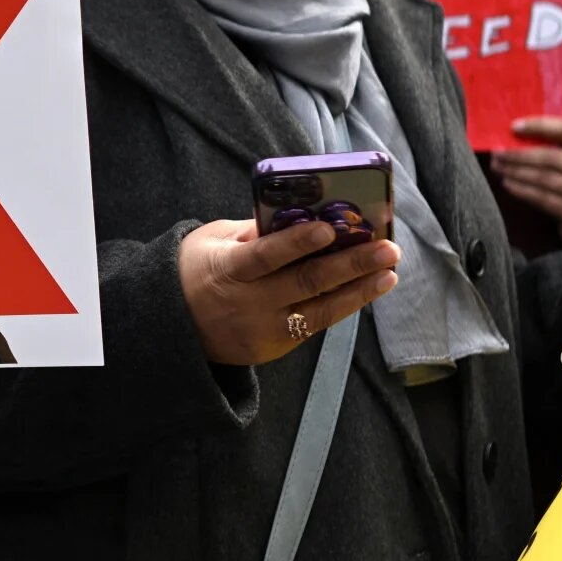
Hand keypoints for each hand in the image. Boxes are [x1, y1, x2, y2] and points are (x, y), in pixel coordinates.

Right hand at [178, 218, 401, 366]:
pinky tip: (366, 288)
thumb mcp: (212, 241)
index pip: (265, 257)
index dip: (296, 243)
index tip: (328, 228)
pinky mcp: (277, 346)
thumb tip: (299, 214)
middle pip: (305, 284)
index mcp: (228, 271)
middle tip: (386, 249)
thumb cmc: (195, 269)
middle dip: (350, 265)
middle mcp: (249, 304)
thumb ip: (252, 231)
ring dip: (359, 291)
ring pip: (320, 311)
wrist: (173, 326)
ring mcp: (265, 329)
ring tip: (389, 272)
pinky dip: (343, 305)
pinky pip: (316, 324)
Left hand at [493, 116, 561, 241]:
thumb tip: (516, 133)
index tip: (513, 127)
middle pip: (551, 157)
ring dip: (516, 171)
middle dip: (519, 154)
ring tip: (498, 167)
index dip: (540, 126)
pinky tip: (508, 184)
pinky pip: (543, 198)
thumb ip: (561, 145)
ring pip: (544, 178)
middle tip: (497, 153)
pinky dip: (522, 190)